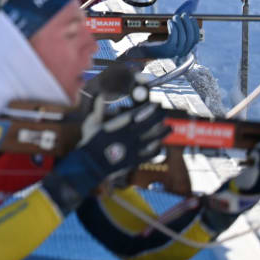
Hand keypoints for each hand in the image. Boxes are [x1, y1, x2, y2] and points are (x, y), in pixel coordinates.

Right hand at [41, 102, 169, 213]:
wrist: (91, 164)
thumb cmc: (89, 142)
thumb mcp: (91, 123)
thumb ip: (99, 110)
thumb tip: (102, 95)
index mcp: (119, 126)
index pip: (138, 114)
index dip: (148, 109)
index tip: (155, 105)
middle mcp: (129, 136)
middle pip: (149, 125)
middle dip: (158, 118)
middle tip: (164, 112)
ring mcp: (133, 149)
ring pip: (153, 139)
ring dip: (162, 133)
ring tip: (170, 128)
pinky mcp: (134, 160)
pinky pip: (149, 155)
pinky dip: (156, 150)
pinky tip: (159, 146)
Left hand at [119, 12, 199, 60]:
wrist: (140, 50)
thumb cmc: (154, 40)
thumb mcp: (168, 33)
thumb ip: (178, 25)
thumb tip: (187, 12)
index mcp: (184, 49)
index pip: (195, 39)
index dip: (195, 28)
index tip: (192, 18)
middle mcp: (181, 53)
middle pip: (191, 38)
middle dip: (188, 25)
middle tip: (183, 15)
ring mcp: (174, 52)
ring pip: (183, 37)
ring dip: (180, 25)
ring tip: (175, 17)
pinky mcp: (166, 50)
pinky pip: (174, 38)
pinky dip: (173, 28)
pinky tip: (170, 22)